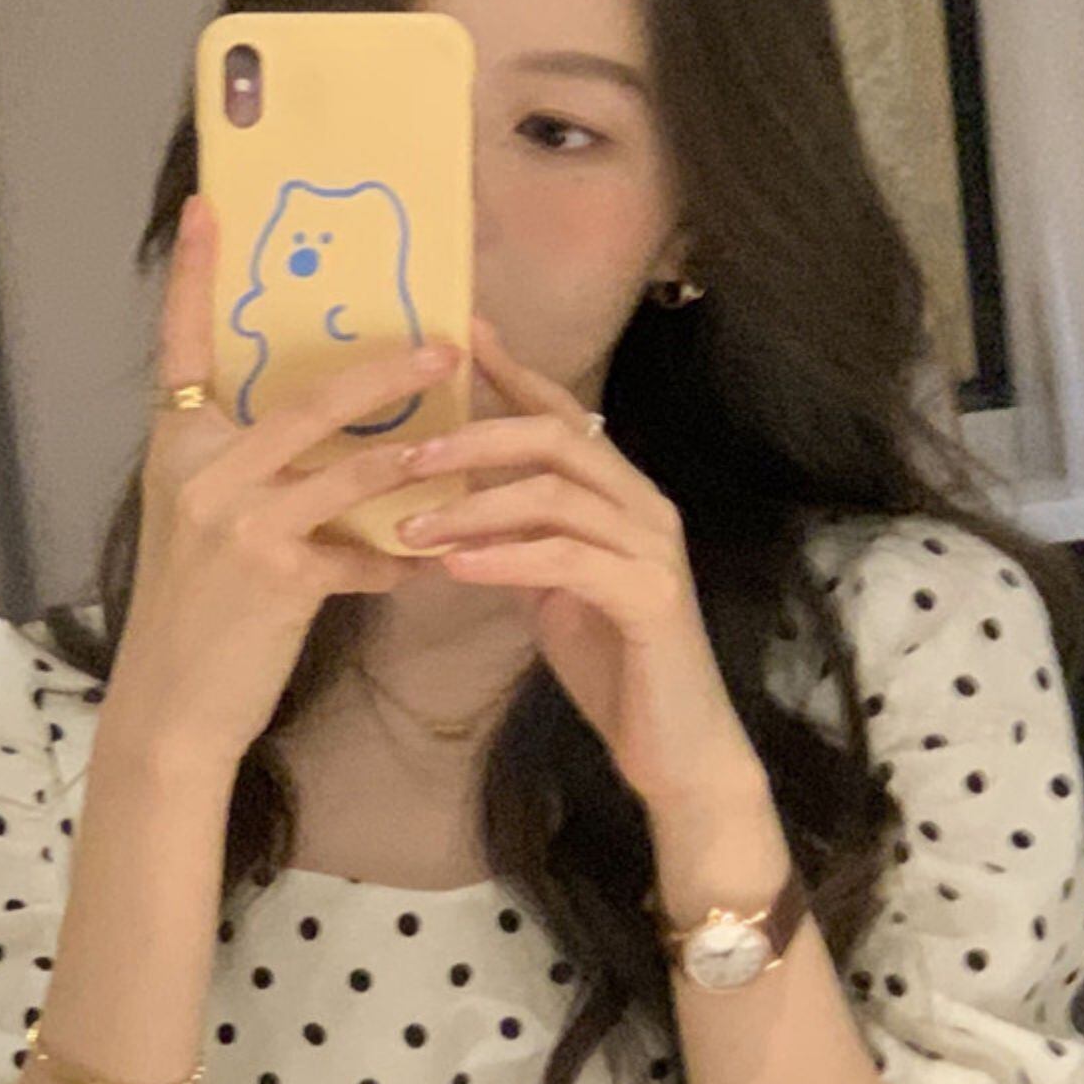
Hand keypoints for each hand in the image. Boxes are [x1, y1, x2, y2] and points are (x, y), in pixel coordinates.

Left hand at [397, 315, 766, 810]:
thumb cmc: (615, 668)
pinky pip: (566, 558)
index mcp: (622, 497)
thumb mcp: (553, 591)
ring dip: (474, 506)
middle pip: (556, 438)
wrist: (676, 748)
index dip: (512, 373)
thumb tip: (456, 505)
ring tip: (411, 525)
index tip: (458, 335)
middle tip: (407, 454)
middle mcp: (646, 506)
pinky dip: (504, 557)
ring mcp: (652, 548)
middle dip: (476, 437)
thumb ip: (521, 541)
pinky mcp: (650, 595)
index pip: (563, 415)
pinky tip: (454, 566)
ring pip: (556, 494)